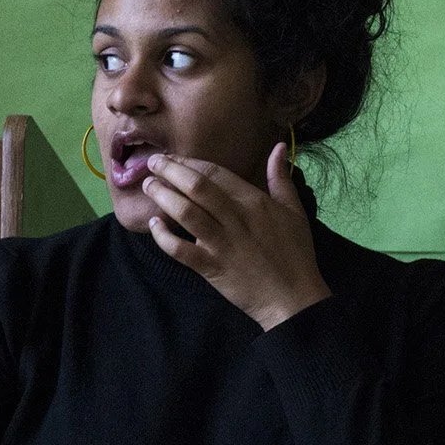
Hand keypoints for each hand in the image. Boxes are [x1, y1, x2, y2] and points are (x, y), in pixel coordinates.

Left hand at [140, 146, 330, 330]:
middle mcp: (235, 219)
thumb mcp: (294, 211)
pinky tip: (155, 224)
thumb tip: (278, 146)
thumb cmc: (295, 253)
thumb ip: (281, 178)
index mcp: (254, 202)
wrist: (293, 298)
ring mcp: (221, 244)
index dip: (190, 162)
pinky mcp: (211, 267)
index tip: (174, 156)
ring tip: (149, 186)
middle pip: (196, 187)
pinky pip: (180, 250)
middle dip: (170, 171)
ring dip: (163, 196)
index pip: (215, 173)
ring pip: (185, 213)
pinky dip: (164, 237)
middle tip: (152, 163)